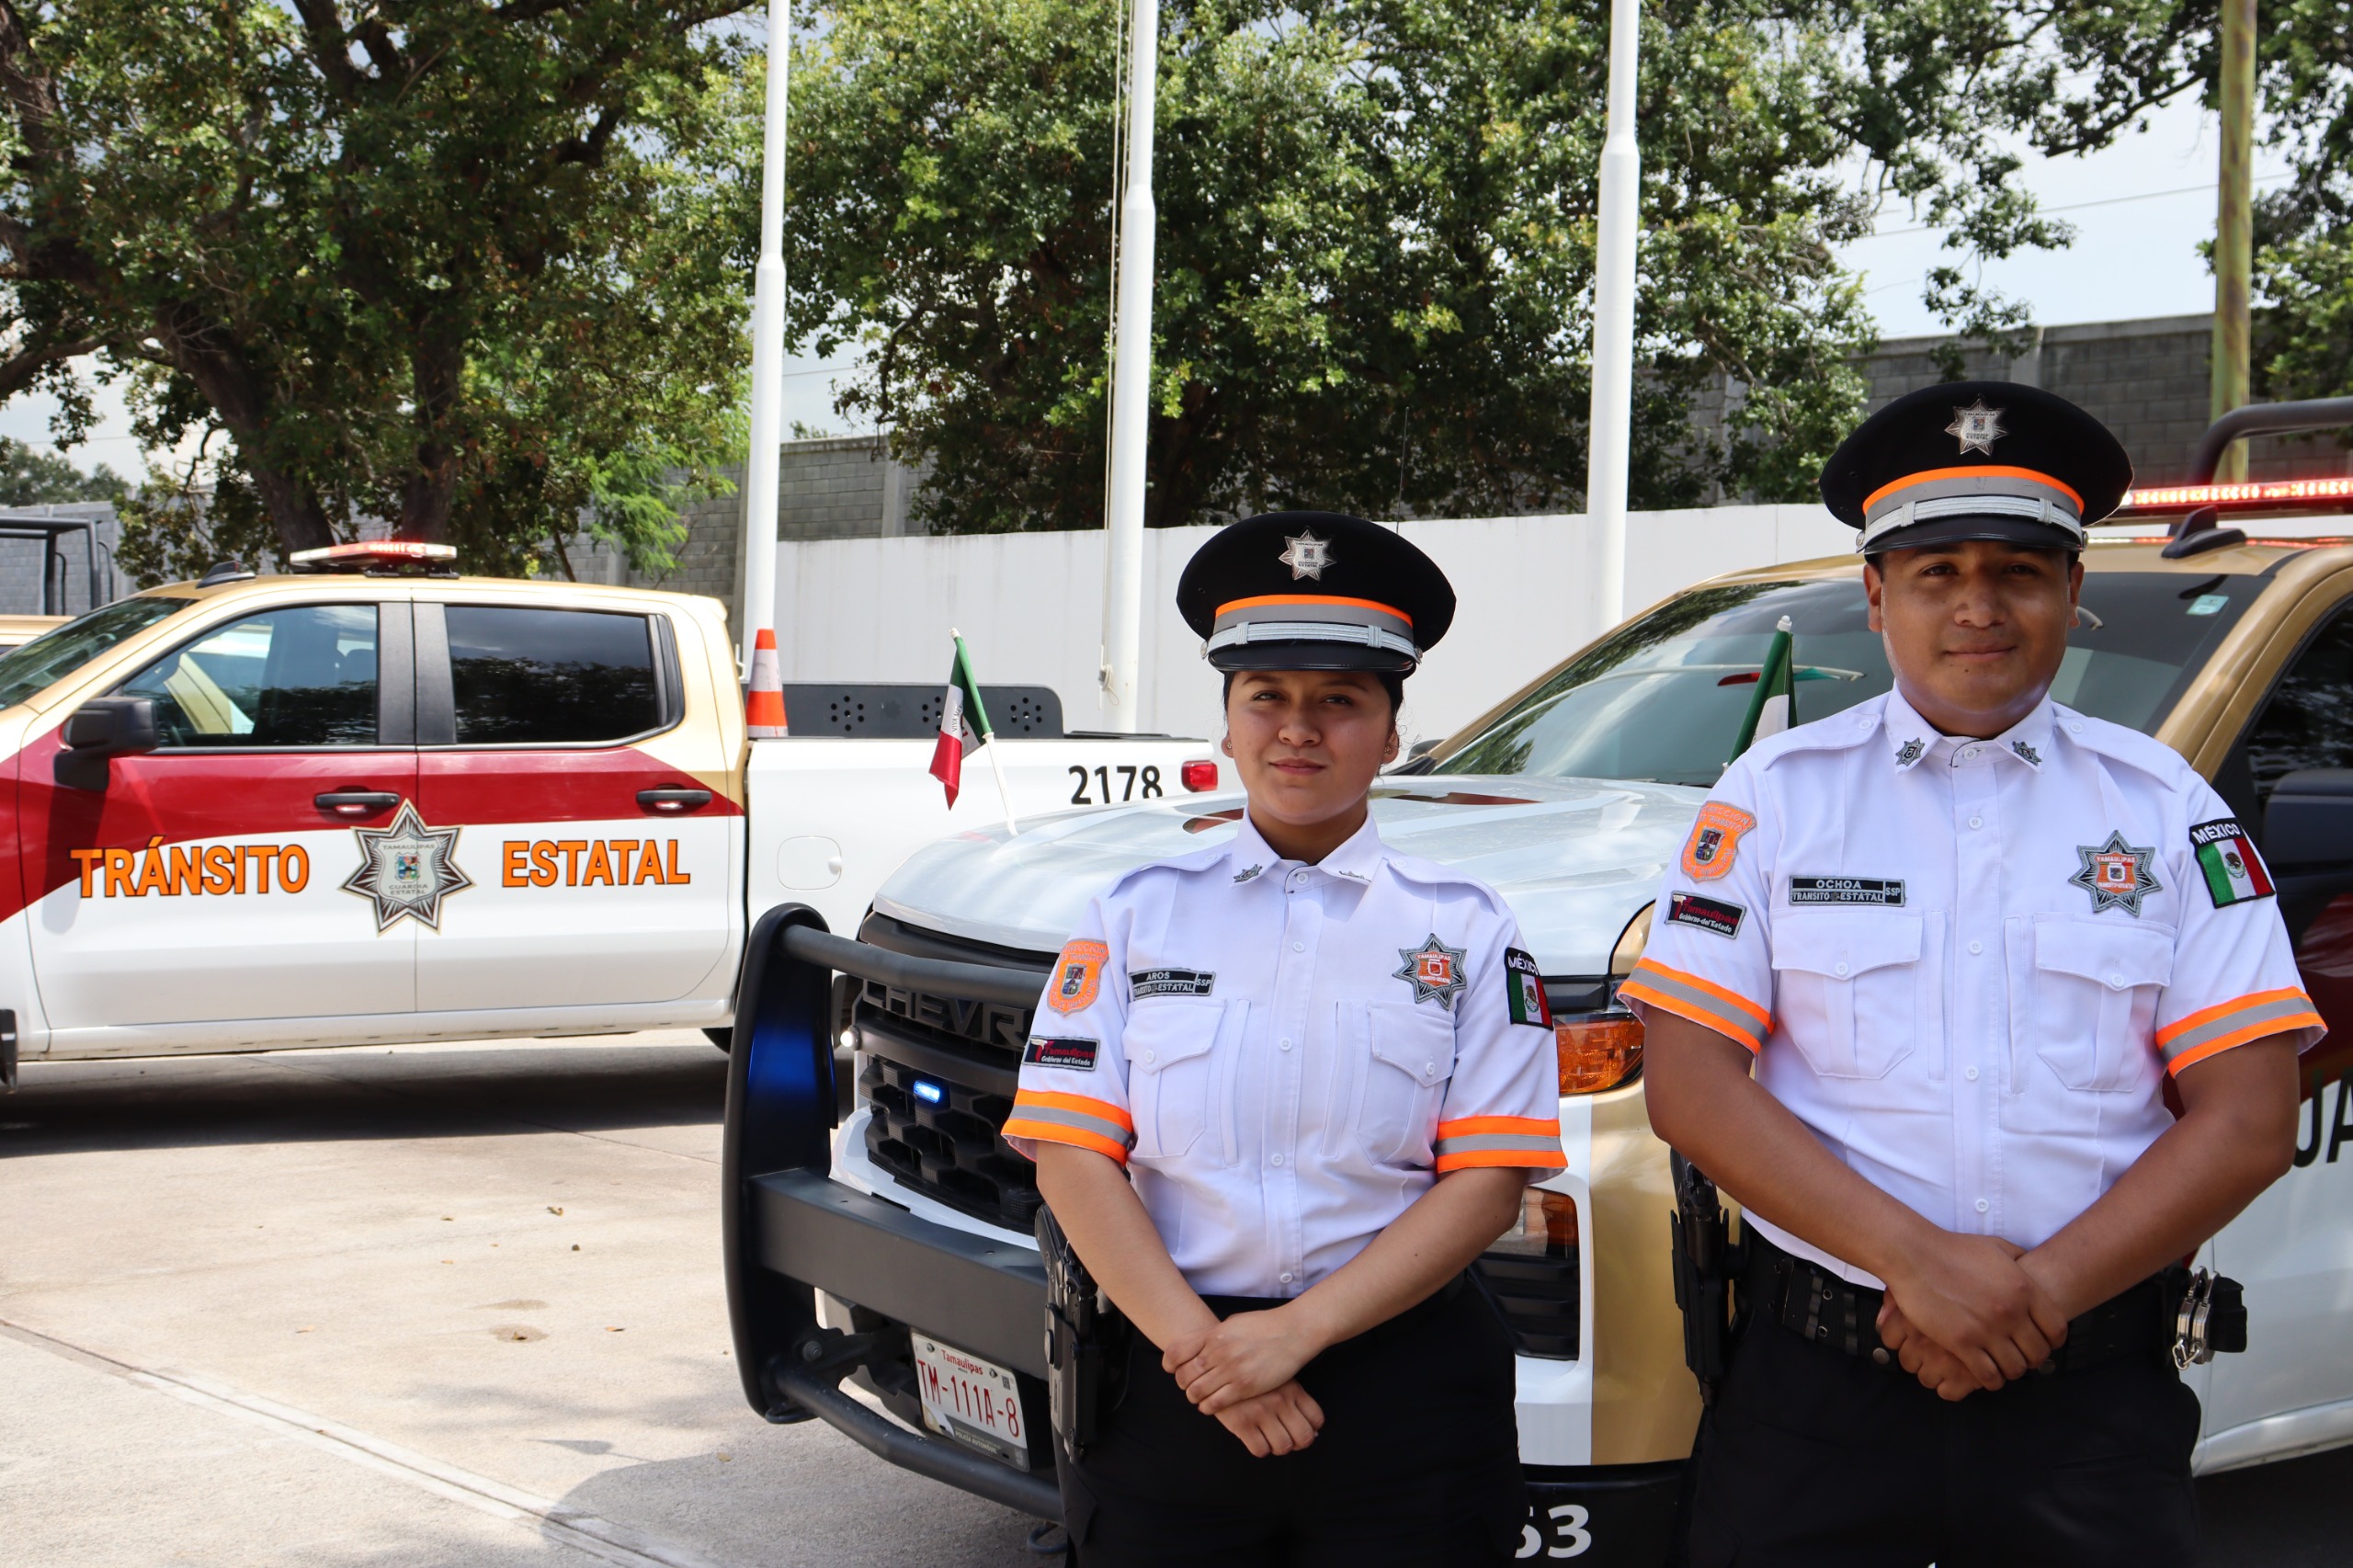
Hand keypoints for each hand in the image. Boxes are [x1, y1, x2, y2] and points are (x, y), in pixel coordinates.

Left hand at [1163, 1306, 1326, 1414]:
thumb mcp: (1233, 1322)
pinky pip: (1215, 1403)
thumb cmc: (1264, 1326)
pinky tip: (1210, 1406)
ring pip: (1197, 1391)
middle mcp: (1218, 1352)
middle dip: (1182, 1383)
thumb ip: (1214, 1335)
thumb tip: (1200, 1344)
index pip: (1177, 1352)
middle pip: (1184, 1374)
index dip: (1169, 1364)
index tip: (1172, 1369)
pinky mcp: (1244, 1387)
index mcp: (1213, 1334)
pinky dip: (1207, 1407)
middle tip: (1188, 1386)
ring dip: (1194, 1397)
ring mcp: (1231, 1370)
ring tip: (1199, 1398)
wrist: (1292, 1332)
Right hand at [1211, 1379, 1324, 1456]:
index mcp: (1292, 1389)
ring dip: (1278, 1447)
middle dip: (1297, 1443)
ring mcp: (1261, 1412)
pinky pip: (1260, 1450)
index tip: (1300, 1430)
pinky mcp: (1242, 1422)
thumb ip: (1295, 1400)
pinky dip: (1260, 1448)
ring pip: (1283, 1446)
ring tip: (1269, 1438)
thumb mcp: (1277, 1378)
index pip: (1316, 1418)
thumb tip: (1314, 1431)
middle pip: (1304, 1437)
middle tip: (1287, 1439)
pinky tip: (1254, 1436)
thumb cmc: (1250, 1374)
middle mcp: (1280, 1401)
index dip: (1311, 1429)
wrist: (1215, 1367)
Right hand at [1879, 1232, 2068, 1391]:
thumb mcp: (1996, 1247)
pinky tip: (1985, 1373)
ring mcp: (1986, 1329)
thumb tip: (2033, 1265)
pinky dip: (1991, 1379)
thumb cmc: (1953, 1249)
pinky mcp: (1961, 1343)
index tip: (2042, 1343)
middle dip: (2032, 1359)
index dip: (2053, 1342)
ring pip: (2015, 1368)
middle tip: (2020, 1356)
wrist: (1915, 1255)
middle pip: (2038, 1353)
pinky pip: (1988, 1375)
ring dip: (2011, 1370)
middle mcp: (2010, 1312)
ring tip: (2001, 1365)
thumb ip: (2020, 1259)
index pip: (2057, 1329)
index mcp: (2024, 1289)